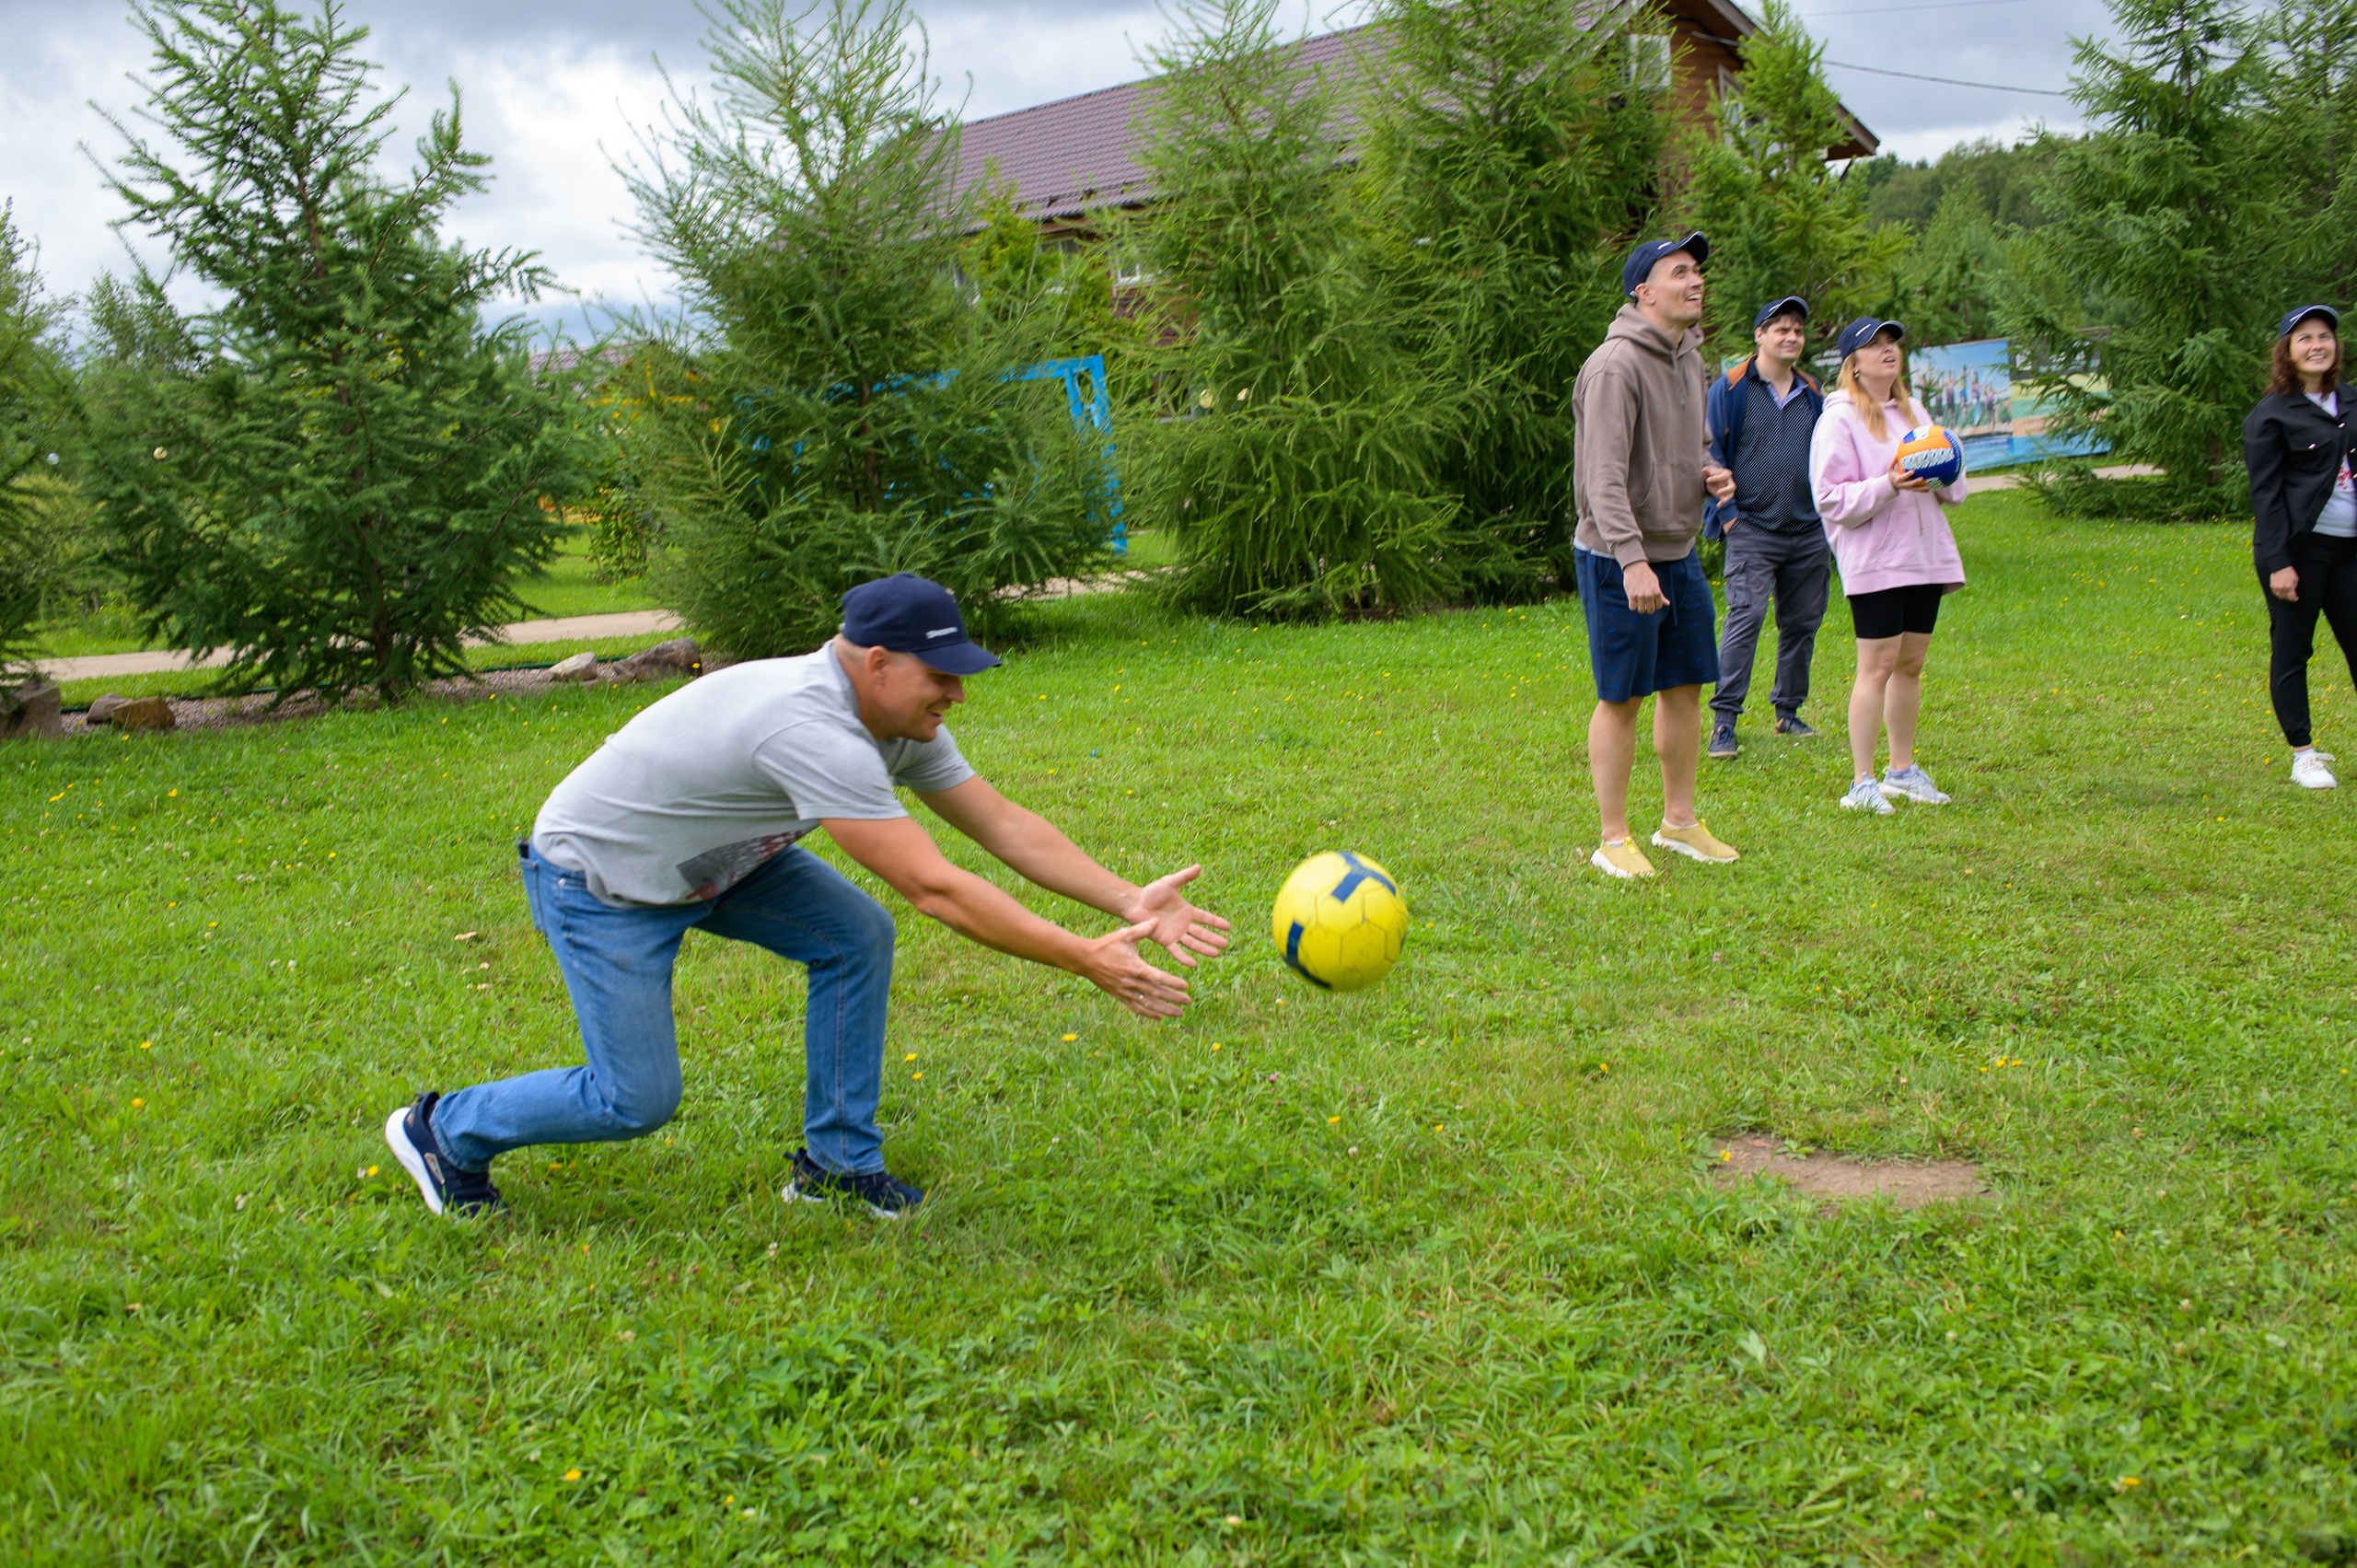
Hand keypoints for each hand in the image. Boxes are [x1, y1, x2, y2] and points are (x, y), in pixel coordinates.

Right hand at [1077, 921, 1191, 1017]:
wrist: (1085, 959)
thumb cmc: (1106, 945)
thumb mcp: (1124, 935)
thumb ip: (1142, 929)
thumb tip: (1157, 920)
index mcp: (1135, 967)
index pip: (1157, 977)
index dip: (1172, 983)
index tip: (1185, 986)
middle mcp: (1131, 982)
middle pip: (1156, 993)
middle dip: (1173, 998)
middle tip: (1188, 1002)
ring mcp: (1125, 991)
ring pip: (1148, 1003)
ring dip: (1164, 1009)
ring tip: (1179, 1013)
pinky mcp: (1119, 996)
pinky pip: (1135, 1007)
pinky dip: (1148, 1013)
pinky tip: (1160, 1017)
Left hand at [1120, 864, 1232, 966]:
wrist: (1135, 902)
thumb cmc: (1151, 892)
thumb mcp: (1170, 882)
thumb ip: (1184, 876)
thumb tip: (1199, 866)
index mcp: (1186, 911)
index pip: (1205, 918)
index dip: (1216, 922)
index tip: (1228, 927)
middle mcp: (1183, 924)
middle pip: (1201, 933)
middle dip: (1213, 938)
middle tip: (1225, 944)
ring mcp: (1174, 933)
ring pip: (1192, 943)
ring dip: (1203, 949)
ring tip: (1215, 954)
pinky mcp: (1164, 940)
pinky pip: (1176, 950)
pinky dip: (1184, 957)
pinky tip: (1193, 964)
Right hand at [1622, 560, 1666, 612]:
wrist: (1635, 567)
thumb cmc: (1647, 576)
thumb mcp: (1656, 584)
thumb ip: (1661, 595)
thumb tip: (1667, 604)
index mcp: (1657, 592)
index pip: (1658, 606)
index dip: (1655, 605)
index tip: (1652, 602)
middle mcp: (1649, 595)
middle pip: (1650, 610)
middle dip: (1648, 609)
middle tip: (1646, 605)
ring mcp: (1640, 596)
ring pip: (1641, 610)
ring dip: (1640, 608)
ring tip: (1639, 603)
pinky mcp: (1631, 595)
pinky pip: (1632, 607)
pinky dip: (1633, 606)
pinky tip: (1633, 601)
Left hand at [1703, 463, 1735, 501]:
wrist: (1711, 480)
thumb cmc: (1711, 475)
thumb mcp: (1708, 474)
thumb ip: (1707, 473)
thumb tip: (1704, 469)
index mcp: (1727, 474)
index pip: (1724, 476)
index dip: (1716, 478)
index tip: (1708, 480)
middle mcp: (1730, 482)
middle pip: (1732, 487)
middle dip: (1726, 490)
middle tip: (1717, 492)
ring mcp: (1729, 489)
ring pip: (1731, 494)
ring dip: (1726, 498)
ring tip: (1721, 501)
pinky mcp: (1726, 495)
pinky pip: (1726, 499)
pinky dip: (1722, 502)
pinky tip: (1718, 506)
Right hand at [1888, 458, 1930, 492]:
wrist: (1891, 484)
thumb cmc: (1892, 474)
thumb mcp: (1890, 469)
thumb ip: (1893, 462)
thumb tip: (1896, 455)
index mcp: (1898, 479)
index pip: (1903, 477)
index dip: (1908, 475)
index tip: (1913, 471)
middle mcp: (1902, 485)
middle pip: (1909, 484)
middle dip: (1915, 482)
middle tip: (1922, 478)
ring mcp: (1906, 488)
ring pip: (1914, 489)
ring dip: (1921, 489)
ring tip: (1928, 487)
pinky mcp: (1910, 490)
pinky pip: (1916, 490)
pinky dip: (1922, 491)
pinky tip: (1929, 490)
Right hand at [2271, 566, 2300, 600]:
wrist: (2280, 567)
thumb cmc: (2289, 573)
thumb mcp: (2296, 579)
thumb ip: (2294, 587)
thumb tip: (2294, 593)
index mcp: (2289, 586)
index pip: (2291, 597)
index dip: (2294, 599)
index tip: (2296, 598)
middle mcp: (2283, 588)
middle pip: (2285, 597)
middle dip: (2289, 597)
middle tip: (2290, 596)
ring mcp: (2277, 588)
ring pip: (2280, 596)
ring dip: (2283, 596)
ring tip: (2285, 594)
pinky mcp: (2272, 586)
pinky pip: (2275, 593)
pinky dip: (2278, 593)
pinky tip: (2280, 591)